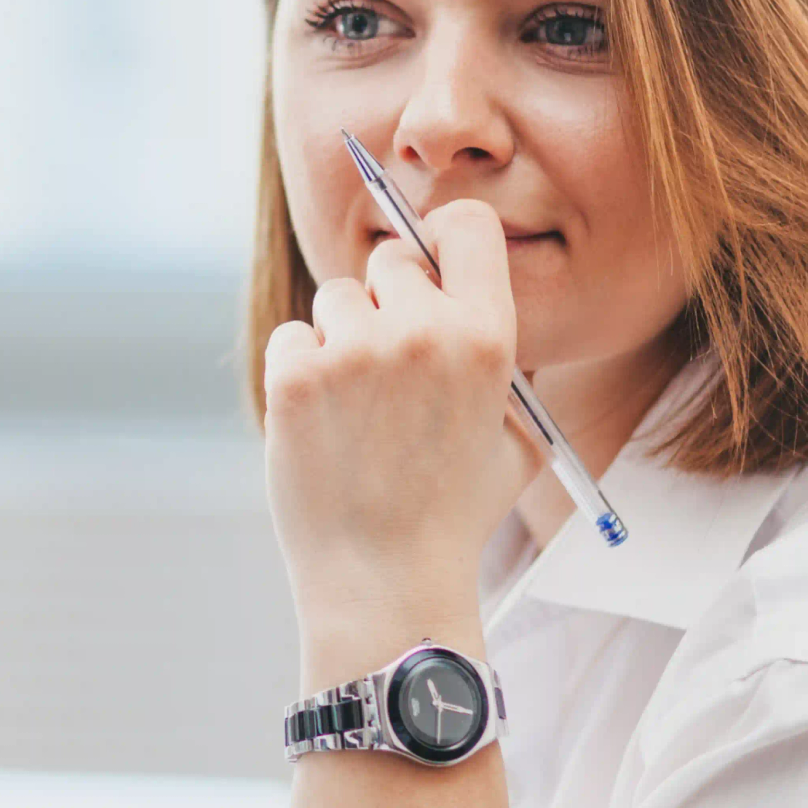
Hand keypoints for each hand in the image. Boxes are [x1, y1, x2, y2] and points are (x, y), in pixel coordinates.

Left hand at [262, 201, 538, 653]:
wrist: (386, 582)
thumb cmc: (453, 515)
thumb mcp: (516, 438)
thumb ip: (505, 366)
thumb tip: (472, 301)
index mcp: (489, 338)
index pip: (467, 225)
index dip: (442, 236)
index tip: (429, 260)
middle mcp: (423, 332)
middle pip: (390, 259)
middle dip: (386, 302)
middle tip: (384, 364)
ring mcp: (354, 352)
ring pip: (336, 299)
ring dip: (341, 340)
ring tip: (357, 413)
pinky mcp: (296, 376)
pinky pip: (291, 337)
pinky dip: (300, 372)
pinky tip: (323, 427)